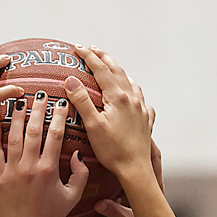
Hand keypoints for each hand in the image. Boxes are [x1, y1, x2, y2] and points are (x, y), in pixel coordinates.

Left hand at [0, 94, 87, 216]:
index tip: (61, 103)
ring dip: (16, 117)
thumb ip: (80, 175)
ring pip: (13, 137)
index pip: (55, 135)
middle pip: (33, 130)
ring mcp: (12, 171)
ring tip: (18, 101)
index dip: (59, 116)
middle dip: (37, 108)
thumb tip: (77, 154)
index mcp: (49, 169)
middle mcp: (30, 167)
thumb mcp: (72, 197)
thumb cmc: (49, 216)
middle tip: (39, 93)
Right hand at [64, 46, 153, 179]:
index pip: (101, 69)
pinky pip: (141, 99)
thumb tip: (70, 80)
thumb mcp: (92, 125)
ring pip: (131, 82)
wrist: (135, 169)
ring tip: (111, 68)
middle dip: (104, 58)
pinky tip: (133, 96)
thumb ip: (82, 100)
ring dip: (119, 72)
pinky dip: (133, 91)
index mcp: (118, 97)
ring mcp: (141, 108)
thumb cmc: (112, 150)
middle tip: (93, 49)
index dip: (89, 56)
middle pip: (117, 71)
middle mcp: (132, 98)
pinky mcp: (146, 120)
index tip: (78, 48)